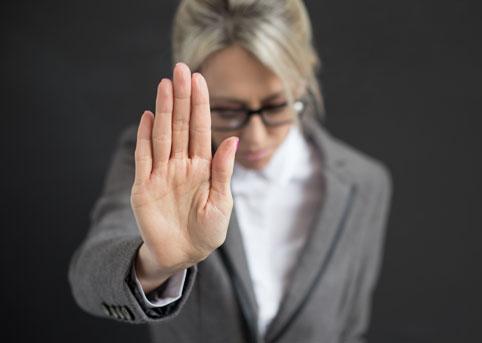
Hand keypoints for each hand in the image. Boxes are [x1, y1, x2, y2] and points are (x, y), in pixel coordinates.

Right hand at [130, 63, 238, 292]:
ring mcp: (162, 173)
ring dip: (163, 110)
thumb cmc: (208, 231)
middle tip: (181, 69)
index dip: (200, 104)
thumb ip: (223, 171)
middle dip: (181, 98)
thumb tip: (233, 139)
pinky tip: (147, 115)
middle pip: (181, 125)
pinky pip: (144, 157)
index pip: (201, 128)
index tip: (200, 80)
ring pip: (162, 134)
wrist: (183, 255)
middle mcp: (181, 164)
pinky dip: (144, 137)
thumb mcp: (222, 201)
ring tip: (165, 84)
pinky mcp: (144, 186)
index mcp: (202, 167)